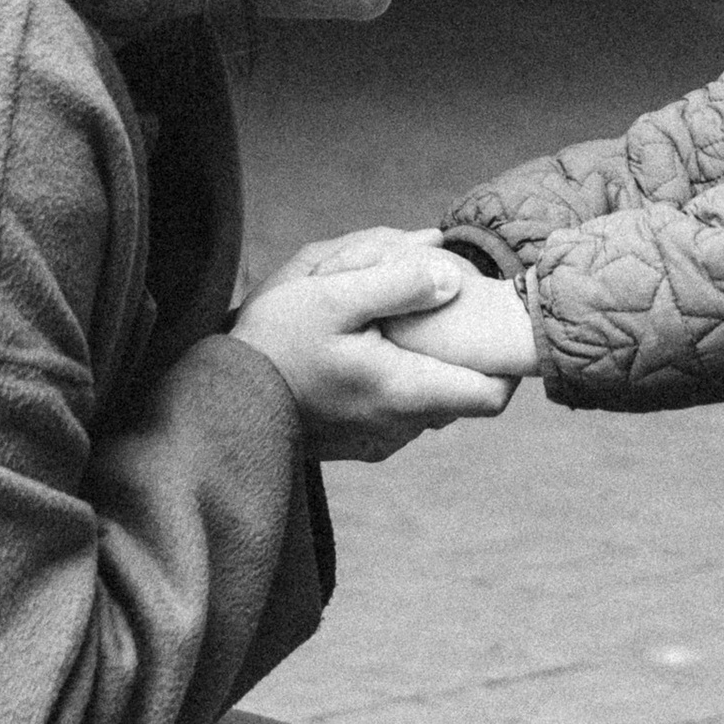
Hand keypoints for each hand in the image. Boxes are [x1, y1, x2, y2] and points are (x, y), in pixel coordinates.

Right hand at [233, 238, 518, 460]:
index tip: (490, 325)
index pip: (493, 395)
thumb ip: (396, 282)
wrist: (219, 404)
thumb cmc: (273, 344)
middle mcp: (401, 427)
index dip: (504, 361)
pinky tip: (367, 354)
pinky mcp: (359, 446)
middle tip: (434, 312)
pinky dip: (398, 384)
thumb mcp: (329, 293)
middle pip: (463, 394)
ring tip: (392, 329)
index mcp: (404, 391)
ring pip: (432, 403)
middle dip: (457, 352)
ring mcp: (380, 441)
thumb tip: (453, 277)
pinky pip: (401, 414)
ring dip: (424, 367)